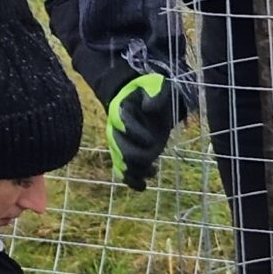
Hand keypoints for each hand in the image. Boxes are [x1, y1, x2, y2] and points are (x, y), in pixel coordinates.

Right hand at [106, 72, 179, 189]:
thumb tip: (149, 108)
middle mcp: (116, 130)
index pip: (123, 124)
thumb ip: (155, 96)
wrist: (142, 99)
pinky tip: (144, 186)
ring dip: (137, 170)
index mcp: (120, 110)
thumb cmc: (150, 92)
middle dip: (138, 155)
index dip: (136, 134)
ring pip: (121, 163)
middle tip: (154, 154)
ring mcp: (120, 144)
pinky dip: (132, 181)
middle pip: (119, 148)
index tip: (152, 140)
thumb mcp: (156, 87)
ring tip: (153, 170)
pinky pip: (123, 172)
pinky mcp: (127, 155)